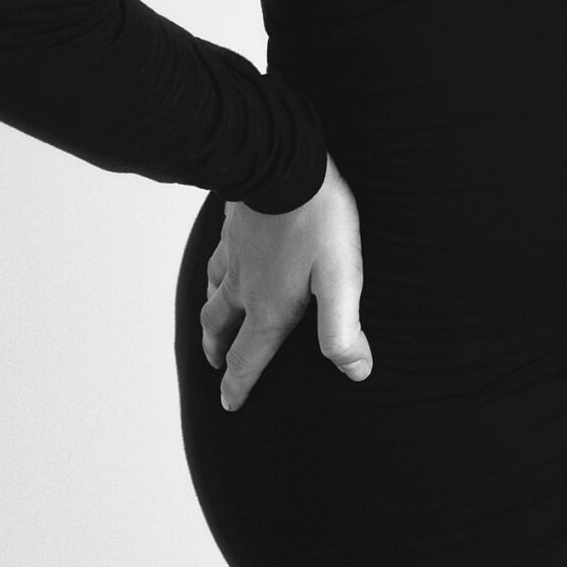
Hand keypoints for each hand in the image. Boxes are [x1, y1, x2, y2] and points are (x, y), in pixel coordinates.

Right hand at [200, 152, 372, 411]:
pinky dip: (212, 271)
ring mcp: (235, 253)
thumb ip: (343, 330)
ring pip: (212, 292)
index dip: (238, 386)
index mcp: (268, 308)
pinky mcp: (234, 224)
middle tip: (216, 366)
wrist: (285, 162)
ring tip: (212, 322)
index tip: (229, 405)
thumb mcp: (341, 280)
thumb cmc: (318, 220)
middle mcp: (243, 286)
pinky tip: (221, 261)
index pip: (248, 359)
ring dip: (210, 315)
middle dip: (218, 352)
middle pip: (220, 329)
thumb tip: (355, 371)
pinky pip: (216, 256)